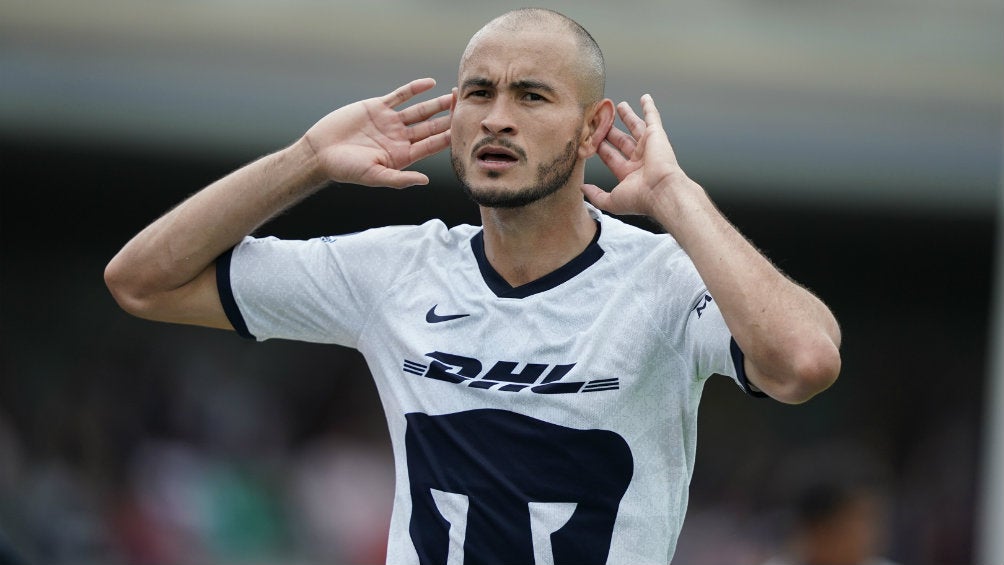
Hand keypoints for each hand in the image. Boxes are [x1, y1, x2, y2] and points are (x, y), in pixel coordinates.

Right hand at [303, 78, 451, 187]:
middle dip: (448, 118)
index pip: (432, 145)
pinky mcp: (378, 108)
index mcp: (403, 156)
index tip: (464, 129)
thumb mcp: (375, 176)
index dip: (449, 137)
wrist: (320, 152)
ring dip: (436, 103)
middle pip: (430, 126)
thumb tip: (425, 181)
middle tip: (466, 107)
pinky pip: (400, 96)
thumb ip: (400, 179)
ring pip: (419, 110)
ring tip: (453, 94)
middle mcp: (400, 138)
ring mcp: (390, 122)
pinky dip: (414, 89)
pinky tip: (429, 83)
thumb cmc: (346, 169)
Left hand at [581, 94, 692, 216]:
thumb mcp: (611, 201)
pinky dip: (649, 107)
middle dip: (610, 130)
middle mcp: (640, 160)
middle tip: (600, 119)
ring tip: (618, 106)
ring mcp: (648, 147)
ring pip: (635, 127)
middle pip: (621, 141)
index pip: (610, 157)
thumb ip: (596, 195)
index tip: (589, 138)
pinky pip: (652, 117)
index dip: (600, 147)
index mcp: (629, 174)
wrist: (662, 191)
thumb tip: (582, 188)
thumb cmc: (640, 198)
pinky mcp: (656, 135)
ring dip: (627, 116)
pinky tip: (645, 98)